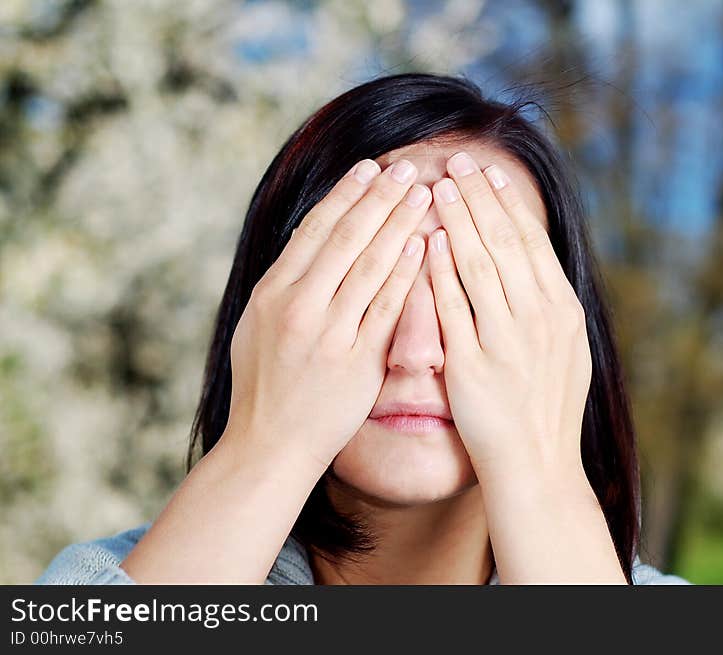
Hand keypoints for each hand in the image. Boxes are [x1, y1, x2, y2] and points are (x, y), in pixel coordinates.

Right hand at [223, 158, 429, 470]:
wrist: (270, 445)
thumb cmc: (265, 385)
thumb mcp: (257, 326)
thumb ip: (285, 285)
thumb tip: (310, 243)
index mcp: (271, 293)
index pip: (313, 230)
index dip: (344, 195)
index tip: (368, 167)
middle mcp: (297, 306)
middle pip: (344, 238)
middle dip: (378, 198)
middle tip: (406, 167)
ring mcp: (327, 333)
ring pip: (368, 265)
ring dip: (398, 225)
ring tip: (422, 194)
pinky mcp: (355, 360)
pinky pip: (385, 307)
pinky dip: (405, 273)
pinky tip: (423, 245)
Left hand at [427, 152, 590, 477]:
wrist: (537, 465)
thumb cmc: (545, 407)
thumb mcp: (564, 349)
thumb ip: (547, 304)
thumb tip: (530, 261)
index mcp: (562, 310)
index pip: (530, 241)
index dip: (506, 202)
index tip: (486, 170)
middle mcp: (540, 319)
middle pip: (504, 242)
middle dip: (477, 196)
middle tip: (454, 160)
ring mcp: (508, 341)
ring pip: (479, 264)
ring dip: (457, 220)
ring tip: (435, 186)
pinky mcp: (475, 365)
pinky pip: (453, 307)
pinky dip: (440, 270)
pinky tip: (427, 241)